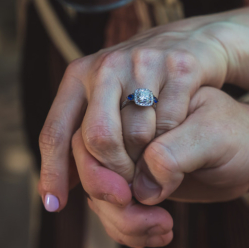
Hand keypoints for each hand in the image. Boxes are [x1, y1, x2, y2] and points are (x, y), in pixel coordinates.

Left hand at [38, 17, 248, 209]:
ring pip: (138, 136)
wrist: (195, 42)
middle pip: (99, 137)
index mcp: (80, 74)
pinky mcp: (180, 68)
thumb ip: (79, 136)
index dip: (53, 172)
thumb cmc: (143, 82)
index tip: (57, 205)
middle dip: (112, 172)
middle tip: (124, 190)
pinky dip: (171, 145)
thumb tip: (54, 192)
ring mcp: (145, 64)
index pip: (56, 131)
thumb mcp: (104, 98)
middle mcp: (107, 65)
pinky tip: (172, 146)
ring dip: (144, 164)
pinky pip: (171, 124)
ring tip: (149, 170)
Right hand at [71, 87, 248, 247]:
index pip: (97, 134)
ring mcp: (125, 149)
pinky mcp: (132, 175)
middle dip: (110, 202)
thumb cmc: (237, 134)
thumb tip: (140, 184)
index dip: (104, 170)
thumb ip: (174, 151)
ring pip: (95, 191)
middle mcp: (123, 120)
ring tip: (164, 230)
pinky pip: (111, 206)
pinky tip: (161, 233)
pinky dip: (129, 226)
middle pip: (87, 164)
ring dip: (122, 220)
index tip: (131, 196)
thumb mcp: (214, 135)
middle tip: (153, 220)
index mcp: (137, 95)